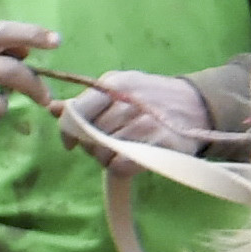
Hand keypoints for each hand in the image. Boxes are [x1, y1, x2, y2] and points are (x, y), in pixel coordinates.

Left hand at [66, 68, 213, 152]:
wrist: (198, 105)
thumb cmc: (151, 98)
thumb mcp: (119, 90)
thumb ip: (85, 101)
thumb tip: (52, 108)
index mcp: (113, 84)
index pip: (76, 112)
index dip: (68, 131)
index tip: (71, 143)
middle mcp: (127, 101)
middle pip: (89, 136)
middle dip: (92, 146)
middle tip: (107, 144)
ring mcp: (144, 122)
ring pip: (103, 153)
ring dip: (107, 157)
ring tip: (122, 149)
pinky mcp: (159, 143)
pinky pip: (121, 165)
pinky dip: (121, 166)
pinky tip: (131, 159)